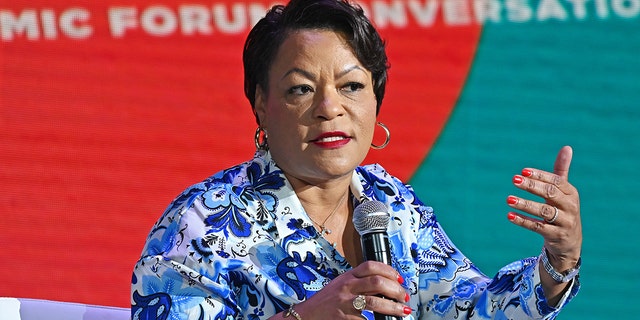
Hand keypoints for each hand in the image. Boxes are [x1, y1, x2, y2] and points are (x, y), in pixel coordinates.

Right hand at [288, 261, 409, 318]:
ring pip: (375, 301)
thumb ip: (359, 282)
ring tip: (402, 310)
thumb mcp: (342, 285)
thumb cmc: (327, 301)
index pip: (371, 265)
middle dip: (395, 290)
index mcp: (348, 276)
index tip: (399, 279)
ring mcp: (345, 302)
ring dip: (393, 307)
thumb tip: (385, 284)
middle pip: (377, 282)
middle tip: (404, 297)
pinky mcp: (345, 317)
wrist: (308, 314)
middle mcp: (347, 286)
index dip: (389, 270)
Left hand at [506, 146, 581, 270]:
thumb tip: (567, 147)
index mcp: (571, 193)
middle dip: (532, 186)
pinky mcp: (556, 236)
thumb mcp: (564, 192)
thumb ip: (561, 172)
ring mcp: (565, 222)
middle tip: (514, 180)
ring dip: (525, 204)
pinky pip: (538, 227)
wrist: (570, 244)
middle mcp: (570, 206)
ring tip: (508, 199)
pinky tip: (510, 216)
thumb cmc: (563, 211)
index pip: (555, 181)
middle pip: (550, 194)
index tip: (522, 171)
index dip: (539, 175)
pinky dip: (524, 221)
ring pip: (544, 211)